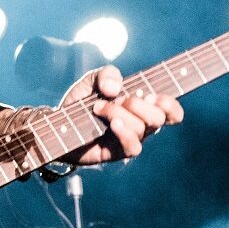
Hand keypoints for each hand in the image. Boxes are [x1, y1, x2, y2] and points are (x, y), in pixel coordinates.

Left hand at [60, 65, 182, 165]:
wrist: (58, 124)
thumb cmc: (80, 102)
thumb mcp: (92, 80)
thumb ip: (106, 74)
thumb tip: (116, 88)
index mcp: (141, 106)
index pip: (170, 111)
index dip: (170, 105)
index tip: (153, 96)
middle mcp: (140, 124)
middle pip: (159, 118)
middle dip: (139, 104)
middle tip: (120, 99)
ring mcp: (129, 139)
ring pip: (142, 129)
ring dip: (119, 113)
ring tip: (98, 108)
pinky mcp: (117, 152)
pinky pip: (133, 147)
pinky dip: (125, 133)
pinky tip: (112, 124)